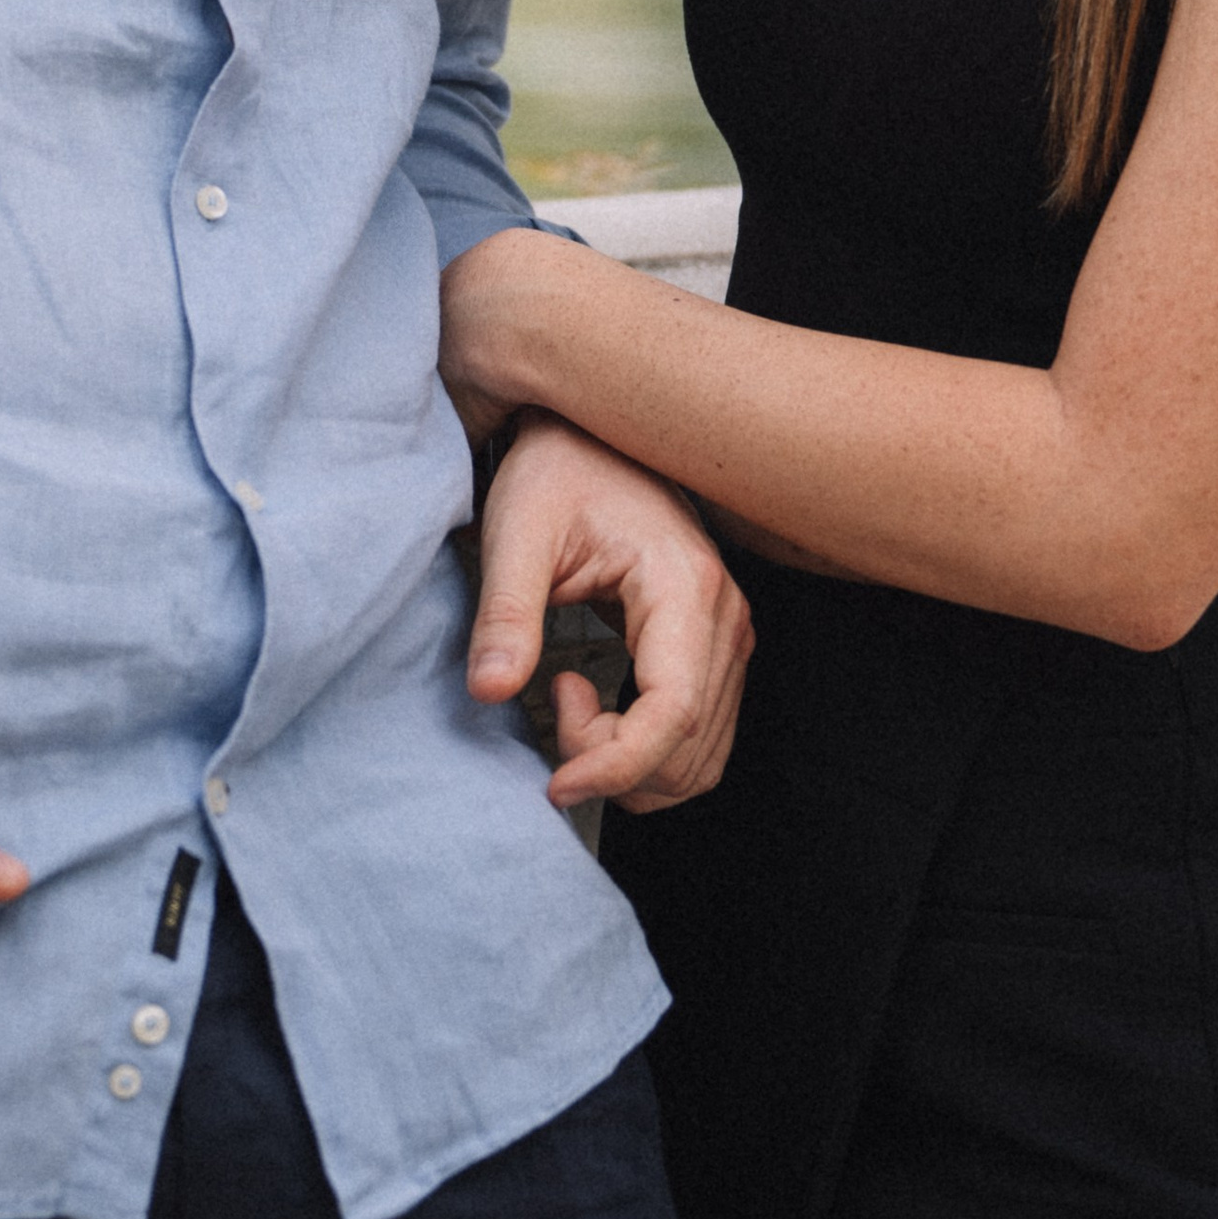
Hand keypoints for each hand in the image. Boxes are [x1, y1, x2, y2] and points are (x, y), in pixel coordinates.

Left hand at [467, 414, 750, 815]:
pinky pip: (698, 734)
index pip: (672, 713)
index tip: (556, 781)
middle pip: (689, 746)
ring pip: (700, 755)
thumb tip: (490, 691)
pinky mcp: (714, 645)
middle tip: (554, 709)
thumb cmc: (555, 471)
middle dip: (615, 764)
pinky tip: (596, 704)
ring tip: (572, 703)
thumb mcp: (516, 532)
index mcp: (684, 585)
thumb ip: (506, 615)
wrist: (587, 437)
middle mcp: (722, 613)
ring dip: (631, 764)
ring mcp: (727, 631)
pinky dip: (646, 751)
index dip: (615, 764)